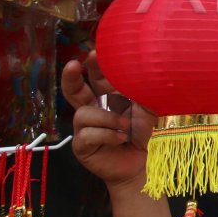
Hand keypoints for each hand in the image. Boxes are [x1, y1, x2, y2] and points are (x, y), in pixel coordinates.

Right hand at [62, 53, 154, 191]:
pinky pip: (86, 134)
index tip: (94, 53)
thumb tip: (143, 71)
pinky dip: (106, 135)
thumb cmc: (143, 134)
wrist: (144, 163)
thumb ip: (141, 92)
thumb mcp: (145, 109)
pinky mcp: (82, 146)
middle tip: (73, 65)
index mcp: (108, 98)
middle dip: (71, 77)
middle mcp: (93, 110)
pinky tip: (121, 139)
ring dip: (107, 118)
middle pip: (74, 91)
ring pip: (83, 114)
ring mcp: (85, 128)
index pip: (97, 78)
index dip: (94, 66)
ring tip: (125, 126)